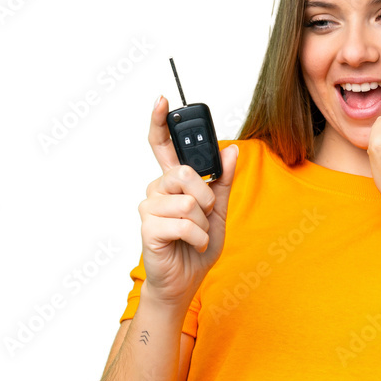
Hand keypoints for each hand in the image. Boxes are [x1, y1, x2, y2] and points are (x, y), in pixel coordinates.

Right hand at [137, 94, 238, 310]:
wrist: (186, 281)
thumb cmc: (197, 245)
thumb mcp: (220, 210)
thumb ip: (224, 180)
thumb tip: (232, 150)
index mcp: (173, 181)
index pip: (163, 144)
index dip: (160, 120)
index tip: (162, 99)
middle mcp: (157, 189)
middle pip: (183, 173)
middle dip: (206, 197)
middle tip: (206, 214)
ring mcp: (150, 208)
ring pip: (188, 201)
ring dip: (204, 223)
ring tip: (197, 235)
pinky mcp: (149, 228)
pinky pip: (185, 222)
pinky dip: (199, 237)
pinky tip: (193, 244)